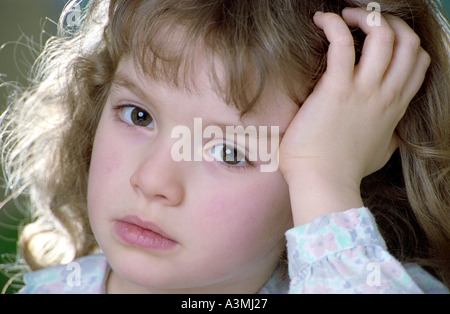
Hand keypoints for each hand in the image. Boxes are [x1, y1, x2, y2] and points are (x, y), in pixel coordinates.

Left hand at [279, 8, 430, 224]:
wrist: (323, 182)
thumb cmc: (344, 169)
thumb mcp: (380, 153)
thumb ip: (389, 139)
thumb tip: (392, 137)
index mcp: (394, 107)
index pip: (418, 62)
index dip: (405, 43)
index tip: (381, 39)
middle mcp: (385, 95)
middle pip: (408, 42)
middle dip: (389, 22)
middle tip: (362, 22)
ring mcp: (363, 91)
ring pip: (384, 36)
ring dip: (365, 17)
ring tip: (343, 16)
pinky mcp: (336, 89)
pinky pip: (342, 43)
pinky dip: (333, 25)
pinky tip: (321, 21)